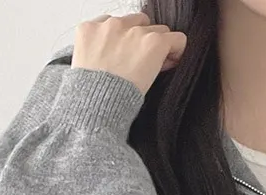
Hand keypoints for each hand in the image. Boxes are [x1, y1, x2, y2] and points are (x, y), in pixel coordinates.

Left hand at [72, 11, 187, 95]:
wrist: (94, 104)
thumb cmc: (122, 99)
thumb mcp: (152, 81)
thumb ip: (161, 63)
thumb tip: (164, 58)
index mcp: (153, 43)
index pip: (176, 38)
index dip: (173, 51)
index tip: (166, 59)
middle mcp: (133, 29)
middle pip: (152, 27)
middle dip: (150, 42)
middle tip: (141, 59)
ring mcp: (110, 26)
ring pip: (128, 20)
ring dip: (128, 34)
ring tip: (119, 56)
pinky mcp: (90, 28)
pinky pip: (102, 22)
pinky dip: (104, 35)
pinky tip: (102, 52)